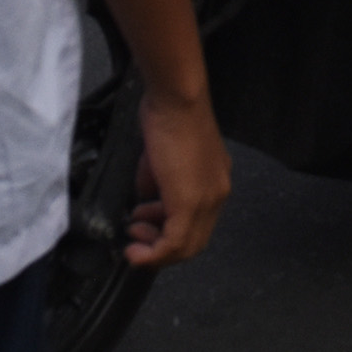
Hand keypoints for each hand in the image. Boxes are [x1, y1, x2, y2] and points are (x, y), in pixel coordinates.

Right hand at [123, 88, 230, 266]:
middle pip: (194, 240)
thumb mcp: (159, 156)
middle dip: (160, 245)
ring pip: (187, 245)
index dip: (169, 234)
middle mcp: (216, 193)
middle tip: (137, 237)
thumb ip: (155, 182)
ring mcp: (208, 199)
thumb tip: (144, 197)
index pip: (197, 222)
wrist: (176, 99)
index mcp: (214, 181)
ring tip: (134, 232)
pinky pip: (176, 241)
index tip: (144, 231)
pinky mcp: (192, 202)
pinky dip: (154, 252)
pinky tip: (136, 247)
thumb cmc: (169, 115)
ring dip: (156, 248)